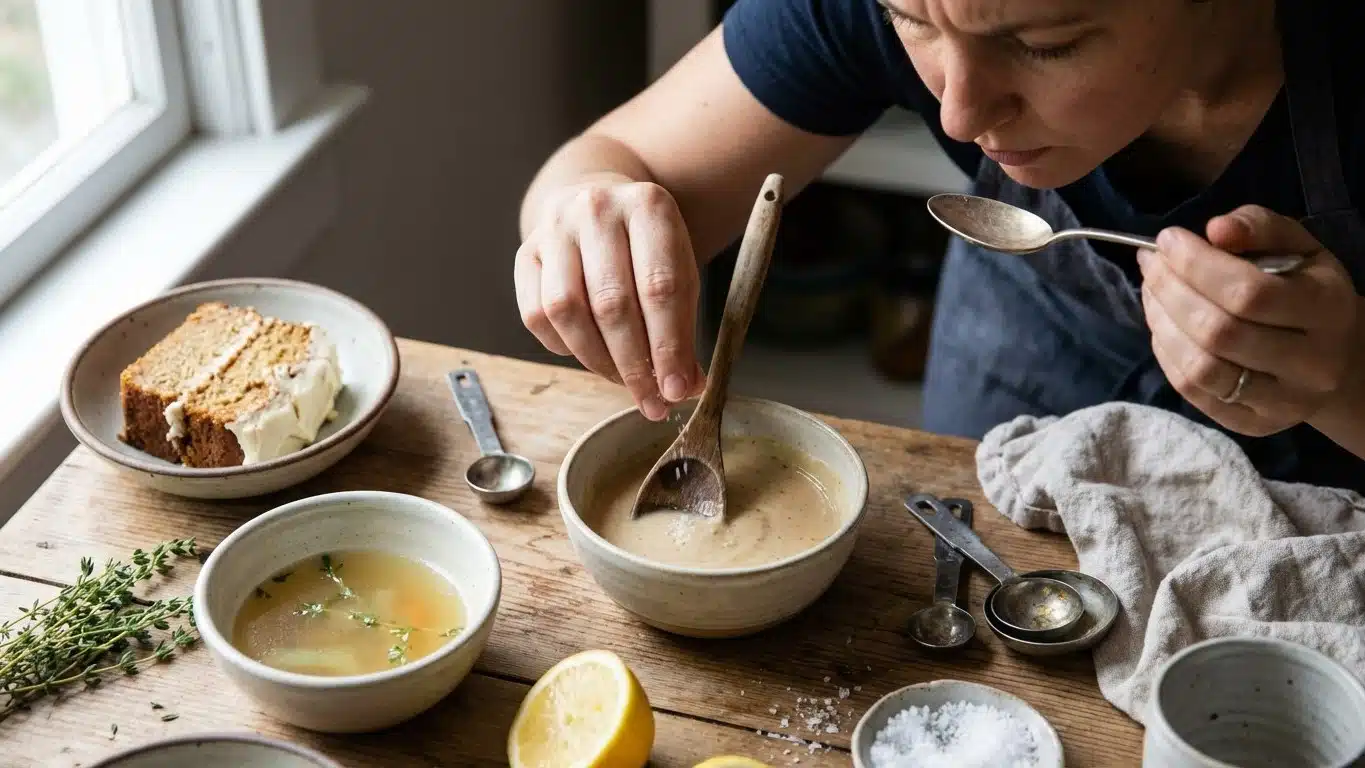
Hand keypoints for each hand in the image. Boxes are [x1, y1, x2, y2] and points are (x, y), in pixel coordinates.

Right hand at [515, 177, 704, 419]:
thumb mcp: (681, 273)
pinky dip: (564, 346)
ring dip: (597, 360)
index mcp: (648, 206)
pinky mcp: (525, 253)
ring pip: (566, 310)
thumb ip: (683, 327)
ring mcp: (554, 229)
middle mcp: (596, 209)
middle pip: (612, 303)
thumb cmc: (647, 248)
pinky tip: (590, 352)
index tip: (676, 390)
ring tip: (623, 380)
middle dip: (634, 364)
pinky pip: (536, 315)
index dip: (669, 346)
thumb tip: (684, 387)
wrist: (601, 204)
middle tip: (652, 401)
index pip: (660, 287)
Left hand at [1138, 205, 1361, 436]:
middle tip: (1151, 264)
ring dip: (1161, 323)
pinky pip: (1192, 391)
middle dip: (1171, 291)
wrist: (1335, 357)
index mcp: (1327, 310)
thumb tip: (1215, 229)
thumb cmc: (1306, 289)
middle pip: (1218, 332)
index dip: (1197, 264)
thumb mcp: (1297, 247)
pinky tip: (1162, 325)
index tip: (1168, 239)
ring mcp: (1282, 402)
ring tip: (1151, 291)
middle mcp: (1311, 364)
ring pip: (1201, 368)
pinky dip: (1166, 353)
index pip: (1249, 292)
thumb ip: (1259, 227)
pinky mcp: (1251, 425)